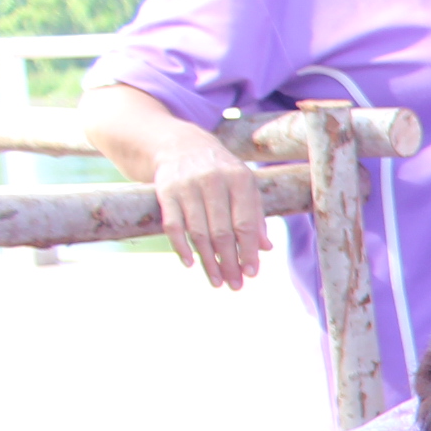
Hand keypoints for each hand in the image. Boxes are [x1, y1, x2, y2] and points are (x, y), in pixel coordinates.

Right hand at [149, 132, 271, 288]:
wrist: (180, 145)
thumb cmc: (221, 172)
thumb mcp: (244, 186)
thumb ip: (255, 215)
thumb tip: (265, 248)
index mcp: (239, 180)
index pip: (245, 224)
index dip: (249, 251)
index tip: (252, 274)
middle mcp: (213, 181)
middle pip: (222, 232)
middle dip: (229, 262)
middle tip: (235, 285)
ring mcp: (187, 186)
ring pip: (198, 232)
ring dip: (208, 261)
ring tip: (217, 281)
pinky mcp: (165, 191)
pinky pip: (173, 225)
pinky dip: (181, 247)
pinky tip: (190, 264)